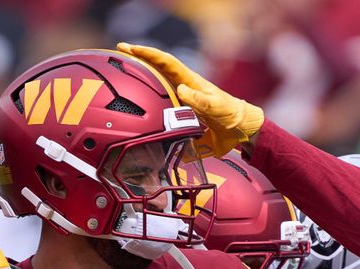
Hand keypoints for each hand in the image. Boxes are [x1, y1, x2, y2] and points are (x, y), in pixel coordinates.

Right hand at [116, 43, 263, 157]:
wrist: (240, 131)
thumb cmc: (230, 114)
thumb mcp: (217, 106)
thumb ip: (200, 100)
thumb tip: (180, 91)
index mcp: (190, 82)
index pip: (166, 63)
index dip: (148, 54)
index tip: (130, 48)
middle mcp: (182, 89)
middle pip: (157, 71)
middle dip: (139, 61)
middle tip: (119, 53)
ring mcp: (181, 102)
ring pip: (157, 89)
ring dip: (141, 83)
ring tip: (123, 77)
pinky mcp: (182, 117)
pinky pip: (161, 111)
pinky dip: (149, 109)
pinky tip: (138, 113)